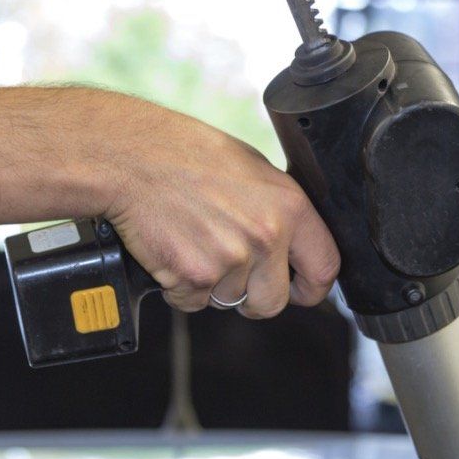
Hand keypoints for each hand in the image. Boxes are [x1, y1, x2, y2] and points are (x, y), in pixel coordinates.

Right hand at [102, 99, 339, 318]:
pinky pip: (193, 302)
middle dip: (252, 298)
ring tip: (194, 245)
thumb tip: (291, 243)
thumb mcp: (252, 170)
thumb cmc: (185, 155)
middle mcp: (266, 236)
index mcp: (289, 207)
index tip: (300, 290)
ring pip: (228, 302)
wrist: (133, 159)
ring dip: (211, 286)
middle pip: (273, 301)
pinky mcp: (194, 277)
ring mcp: (230, 260)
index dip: (312, 288)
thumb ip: (277, 211)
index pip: (325, 267)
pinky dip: (180, 287)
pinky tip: (174, 251)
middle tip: (231, 274)